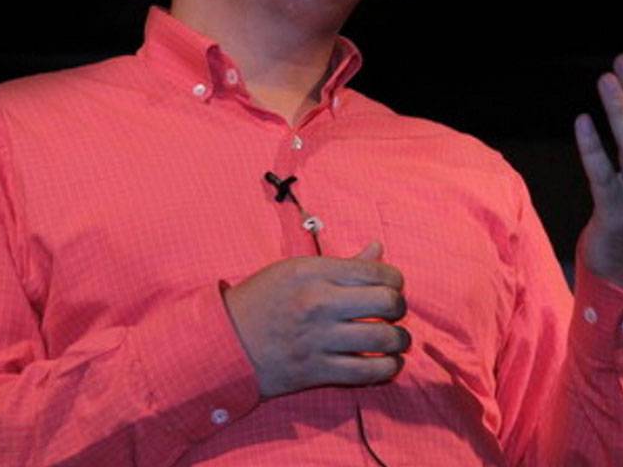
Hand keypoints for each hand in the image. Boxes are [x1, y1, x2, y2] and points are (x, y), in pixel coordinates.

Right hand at [221, 240, 410, 398]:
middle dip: (399, 308)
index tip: (391, 286)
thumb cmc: (260, 301)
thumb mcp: (295, 270)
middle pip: (387, 303)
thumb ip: (341, 263)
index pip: (376, 271)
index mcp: (313, 273)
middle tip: (393, 312)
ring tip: (396, 339)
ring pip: (383, 339)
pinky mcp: (317, 371)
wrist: (223, 343)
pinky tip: (387, 363)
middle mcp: (318, 303)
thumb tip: (378, 249)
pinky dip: (387, 369)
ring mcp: (318, 339)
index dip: (394, 279)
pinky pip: (367, 372)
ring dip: (399, 340)